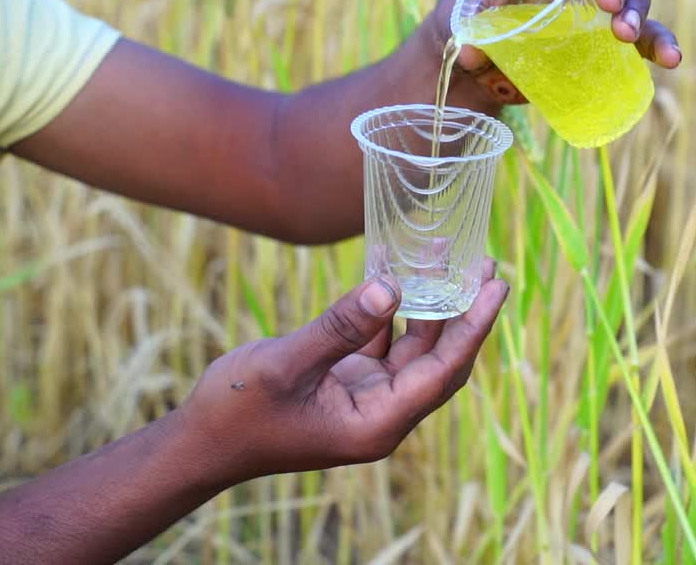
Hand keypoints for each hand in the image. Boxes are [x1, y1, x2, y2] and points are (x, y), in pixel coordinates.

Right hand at [180, 259, 507, 480]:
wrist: (198, 442)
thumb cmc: (236, 411)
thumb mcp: (286, 364)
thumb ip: (340, 326)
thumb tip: (391, 287)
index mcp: (377, 423)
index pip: (442, 371)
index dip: (473, 326)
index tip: (497, 286)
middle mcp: (382, 413)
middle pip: (439, 358)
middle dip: (463, 310)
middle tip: (486, 262)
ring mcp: (367, 397)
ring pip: (413, 345)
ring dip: (427, 302)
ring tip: (444, 252)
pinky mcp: (348, 382)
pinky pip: (382, 339)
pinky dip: (389, 305)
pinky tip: (390, 264)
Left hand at [427, 0, 682, 105]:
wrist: (479, 57)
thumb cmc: (465, 22)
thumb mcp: (455, 16)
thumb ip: (462, 25)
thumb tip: (473, 50)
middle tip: (610, 2)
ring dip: (637, 8)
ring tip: (625, 35)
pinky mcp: (610, 29)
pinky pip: (644, 31)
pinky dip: (659, 43)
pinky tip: (672, 59)